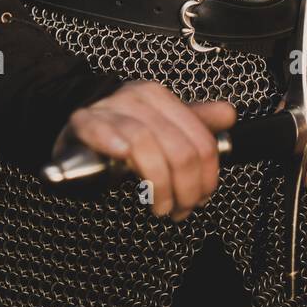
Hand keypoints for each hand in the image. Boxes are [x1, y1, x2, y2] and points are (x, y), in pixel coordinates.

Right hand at [54, 80, 236, 220]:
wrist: (78, 127)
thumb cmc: (123, 131)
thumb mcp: (162, 125)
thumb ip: (196, 123)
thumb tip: (228, 115)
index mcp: (160, 97)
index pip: (200, 141)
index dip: (205, 178)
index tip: (199, 198)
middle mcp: (137, 98)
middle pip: (178, 148)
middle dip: (184, 188)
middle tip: (179, 208)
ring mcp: (109, 108)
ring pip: (145, 143)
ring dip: (157, 183)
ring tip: (159, 205)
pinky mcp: (82, 121)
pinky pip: (100, 129)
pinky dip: (112, 143)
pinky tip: (121, 157)